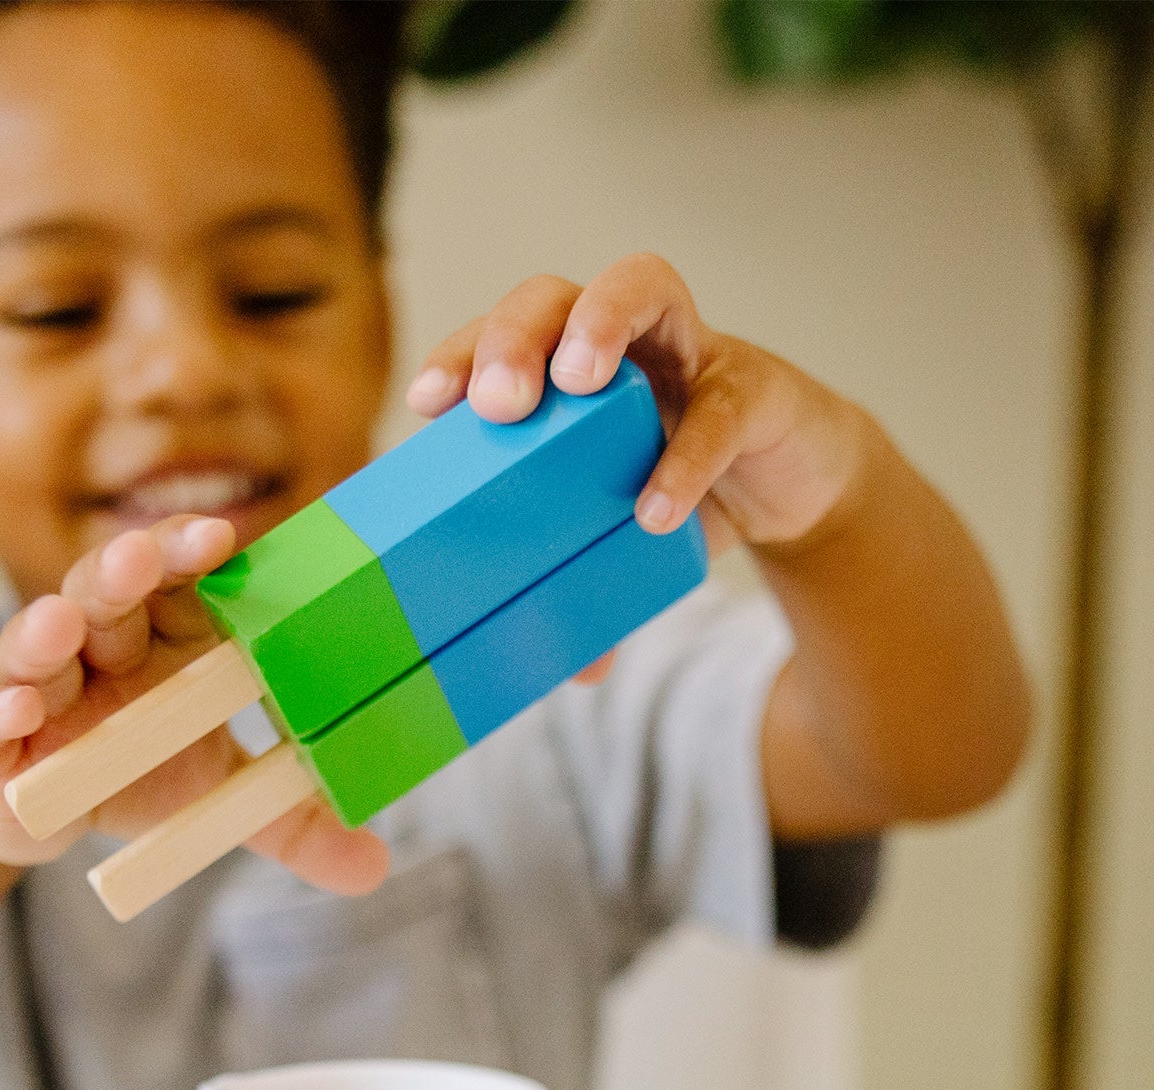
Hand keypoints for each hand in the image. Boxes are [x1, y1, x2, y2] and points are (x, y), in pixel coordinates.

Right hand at [0, 516, 389, 894]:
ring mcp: (38, 690)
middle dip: (121, 571)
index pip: (175, 581)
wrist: (26, 808)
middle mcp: (96, 650)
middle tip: (143, 557)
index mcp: (158, 640)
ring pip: (37, 644)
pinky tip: (14, 708)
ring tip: (59, 624)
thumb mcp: (215, 793)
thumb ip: (289, 822)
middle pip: (105, 594)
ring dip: (45, 630)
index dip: (190, 556)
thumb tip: (374, 868)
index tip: (223, 541)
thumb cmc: (128, 770)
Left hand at [404, 254, 871, 556]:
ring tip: (576, 380)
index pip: (497, 336)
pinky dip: (688, 456)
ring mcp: (691, 349)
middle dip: (515, 337)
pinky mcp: (756, 387)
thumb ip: (597, 592)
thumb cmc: (682, 494)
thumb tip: (578, 673)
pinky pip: (721, 406)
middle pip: (552, 295)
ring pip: (640, 286)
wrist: (792, 486)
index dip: (460, 354)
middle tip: (499, 403)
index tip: (428, 404)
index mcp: (564, 373)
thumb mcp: (624, 541)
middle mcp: (621, 342)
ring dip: (599, 324)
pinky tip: (656, 507)